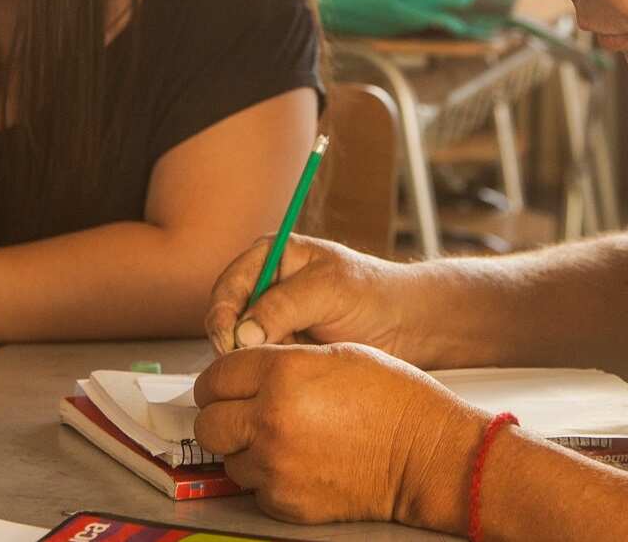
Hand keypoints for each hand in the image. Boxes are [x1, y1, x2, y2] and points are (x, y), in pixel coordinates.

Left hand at [193, 343, 486, 529]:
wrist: (425, 454)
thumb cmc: (391, 398)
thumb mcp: (335, 355)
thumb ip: (280, 361)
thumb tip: (241, 374)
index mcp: (282, 373)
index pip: (215, 377)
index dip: (220, 381)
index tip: (228, 387)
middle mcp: (271, 418)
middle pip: (208, 422)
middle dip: (222, 416)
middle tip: (244, 415)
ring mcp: (276, 464)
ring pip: (227, 457)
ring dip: (245, 449)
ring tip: (281, 440)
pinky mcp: (285, 500)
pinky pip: (254, 487)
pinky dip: (268, 478)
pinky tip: (299, 463)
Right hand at [203, 235, 413, 358]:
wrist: (405, 326)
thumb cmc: (372, 295)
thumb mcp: (329, 289)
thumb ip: (284, 305)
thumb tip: (243, 333)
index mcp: (270, 256)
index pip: (228, 286)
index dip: (222, 315)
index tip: (230, 341)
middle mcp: (264, 286)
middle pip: (226, 320)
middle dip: (241, 341)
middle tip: (264, 356)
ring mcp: (271, 321)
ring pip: (242, 348)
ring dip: (261, 358)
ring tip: (296, 356)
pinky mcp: (282, 349)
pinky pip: (261, 365)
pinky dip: (274, 370)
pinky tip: (298, 367)